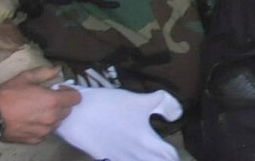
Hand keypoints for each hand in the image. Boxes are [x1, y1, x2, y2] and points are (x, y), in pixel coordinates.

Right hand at [0, 68, 77, 143]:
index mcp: (52, 101)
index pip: (76, 98)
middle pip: (67, 110)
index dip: (69, 92)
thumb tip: (58, 68)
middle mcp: (51, 118)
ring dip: (52, 116)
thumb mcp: (24, 78)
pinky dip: (42, 127)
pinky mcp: (35, 140)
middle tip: (46, 100)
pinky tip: (31, 121)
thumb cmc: (6, 96)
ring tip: (37, 111)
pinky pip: (46, 132)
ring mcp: (44, 131)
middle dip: (61, 104)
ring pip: (57, 122)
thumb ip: (44, 72)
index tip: (58, 90)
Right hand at [53, 86, 180, 160]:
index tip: (176, 155)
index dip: (175, 156)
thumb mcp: (141, 100)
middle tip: (167, 158)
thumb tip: (177, 116)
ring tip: (152, 158)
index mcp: (146, 140)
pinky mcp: (105, 159)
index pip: (168, 156)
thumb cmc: (111, 106)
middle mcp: (134, 154)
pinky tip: (132, 158)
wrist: (77, 114)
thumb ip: (164, 104)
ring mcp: (118, 159)